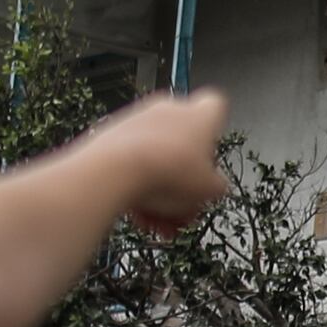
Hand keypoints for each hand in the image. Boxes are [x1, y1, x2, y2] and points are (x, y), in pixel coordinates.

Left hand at [81, 91, 232, 234]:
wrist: (115, 170)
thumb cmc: (168, 173)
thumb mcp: (209, 190)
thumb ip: (216, 185)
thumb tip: (215, 186)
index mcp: (199, 116)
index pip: (215, 107)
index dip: (215, 130)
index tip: (210, 154)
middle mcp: (168, 110)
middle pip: (183, 140)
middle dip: (184, 175)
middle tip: (185, 204)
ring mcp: (137, 120)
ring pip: (156, 156)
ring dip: (159, 188)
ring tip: (159, 219)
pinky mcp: (110, 134)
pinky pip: (130, 162)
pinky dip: (135, 185)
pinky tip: (139, 213)